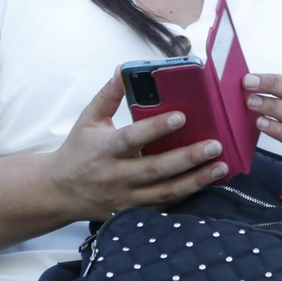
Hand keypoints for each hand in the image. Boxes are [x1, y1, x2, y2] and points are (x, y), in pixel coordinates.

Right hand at [47, 75, 228, 220]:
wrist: (60, 191)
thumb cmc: (78, 150)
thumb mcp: (89, 119)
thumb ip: (108, 95)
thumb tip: (124, 69)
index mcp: (105, 150)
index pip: (132, 139)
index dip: (156, 129)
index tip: (182, 116)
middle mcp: (116, 176)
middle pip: (156, 169)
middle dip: (188, 158)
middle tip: (215, 145)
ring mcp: (126, 197)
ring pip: (165, 192)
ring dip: (196, 180)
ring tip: (220, 167)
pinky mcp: (133, 211)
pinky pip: (164, 205)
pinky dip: (186, 195)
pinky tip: (207, 184)